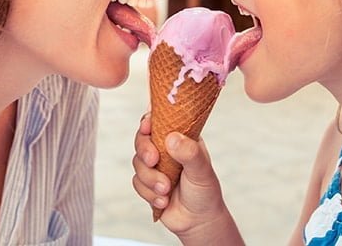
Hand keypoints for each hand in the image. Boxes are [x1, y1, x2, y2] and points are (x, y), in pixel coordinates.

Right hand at [132, 113, 241, 243]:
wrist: (198, 222)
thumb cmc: (205, 192)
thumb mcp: (202, 170)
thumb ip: (190, 153)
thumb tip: (172, 138)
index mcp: (181, 138)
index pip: (161, 120)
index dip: (150, 120)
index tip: (147, 127)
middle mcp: (166, 149)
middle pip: (142, 139)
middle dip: (145, 150)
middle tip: (154, 161)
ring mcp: (155, 165)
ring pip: (138, 163)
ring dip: (151, 179)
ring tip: (167, 190)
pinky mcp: (147, 182)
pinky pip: (136, 182)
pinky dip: (149, 193)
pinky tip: (163, 200)